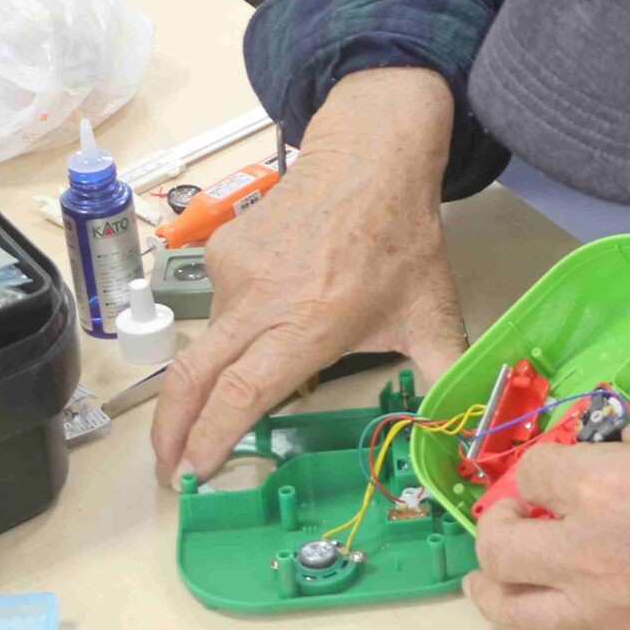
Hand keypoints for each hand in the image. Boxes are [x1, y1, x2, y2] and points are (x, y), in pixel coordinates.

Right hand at [153, 68, 470, 482]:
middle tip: (166, 470)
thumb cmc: (400, 240)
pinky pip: (220, 305)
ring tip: (273, 349)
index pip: (242, 394)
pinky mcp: (221, 252)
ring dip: (224, 368)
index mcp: (308, 324)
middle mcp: (260, 301)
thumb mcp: (432, 314)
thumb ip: (445, 377)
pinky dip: (239, 324)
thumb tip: (464, 433)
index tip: (194, 473)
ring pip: (213, 342)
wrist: (369, 157)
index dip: (211, 438)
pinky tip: (279, 306)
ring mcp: (233, 273)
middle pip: (194, 378)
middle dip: (169, 432)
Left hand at [464, 415, 629, 629]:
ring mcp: (605, 610)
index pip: (533, 474)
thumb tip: (626, 448)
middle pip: (499, 550)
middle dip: (495, 531)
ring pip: (512, 614)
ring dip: (491, 594)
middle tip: (512, 521)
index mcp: (602, 487)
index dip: (540, 467)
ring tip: (493, 581)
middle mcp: (586, 552)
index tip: (556, 470)